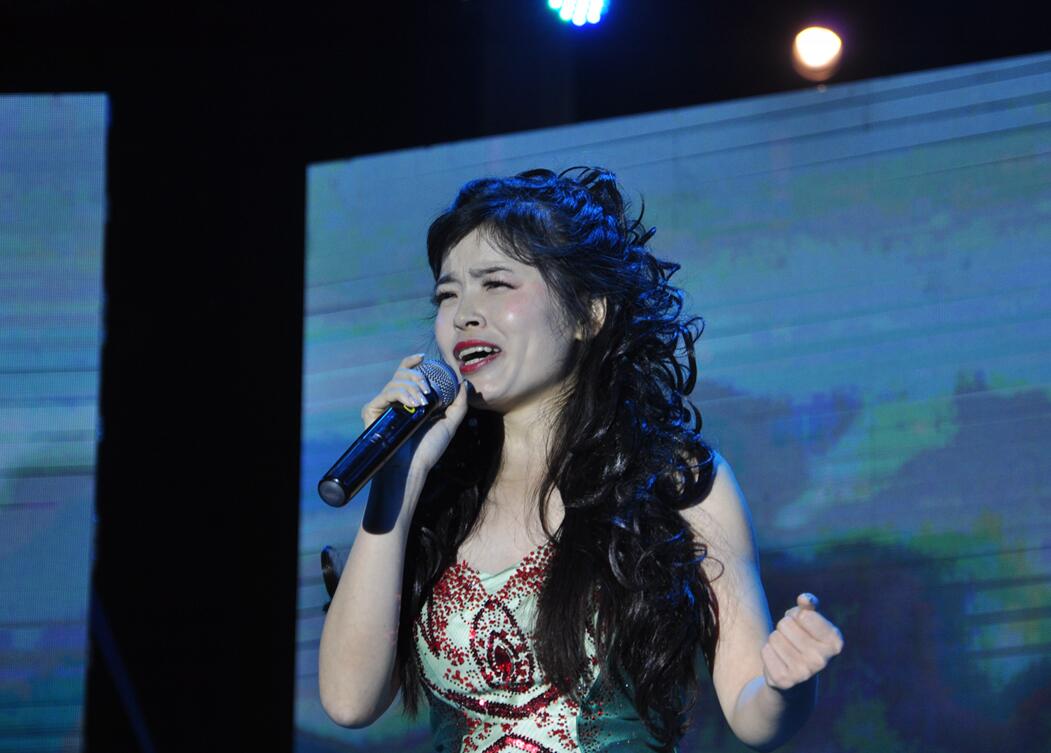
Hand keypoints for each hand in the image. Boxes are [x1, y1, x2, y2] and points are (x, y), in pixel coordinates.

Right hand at [360, 353, 470, 477]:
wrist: (412, 467)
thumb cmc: (428, 449)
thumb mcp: (449, 423)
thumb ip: (458, 403)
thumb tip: (464, 383)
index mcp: (409, 401)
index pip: (406, 374)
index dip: (412, 362)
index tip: (424, 359)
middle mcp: (394, 401)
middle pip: (401, 374)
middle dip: (417, 376)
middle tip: (428, 391)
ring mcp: (382, 406)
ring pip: (395, 382)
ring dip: (412, 388)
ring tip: (422, 404)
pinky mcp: (371, 411)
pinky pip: (386, 392)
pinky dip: (402, 394)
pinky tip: (413, 405)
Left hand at [761, 593, 843, 691]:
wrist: (797, 679)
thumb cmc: (804, 640)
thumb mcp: (810, 621)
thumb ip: (808, 607)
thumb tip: (804, 598)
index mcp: (835, 643)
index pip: (804, 615)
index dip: (798, 616)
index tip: (804, 627)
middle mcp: (822, 660)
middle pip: (785, 624)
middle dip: (785, 628)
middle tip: (792, 640)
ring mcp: (803, 672)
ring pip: (774, 637)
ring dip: (776, 640)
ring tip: (786, 651)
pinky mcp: (784, 680)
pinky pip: (765, 651)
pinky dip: (768, 653)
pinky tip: (779, 661)